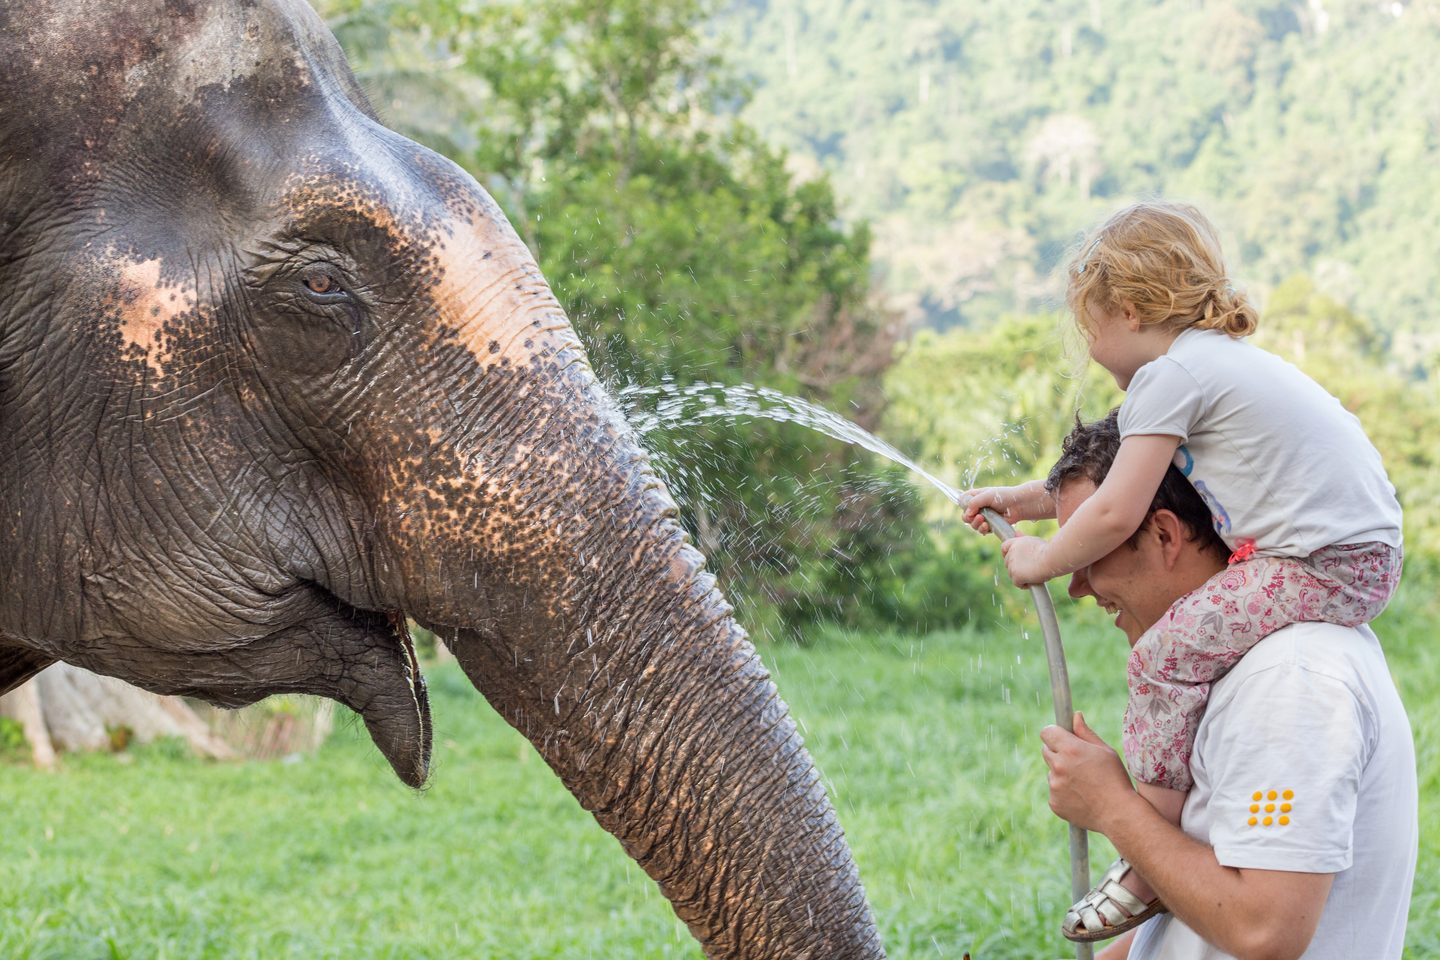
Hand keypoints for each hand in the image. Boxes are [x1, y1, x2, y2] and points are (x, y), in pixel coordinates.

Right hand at [961, 485, 1018, 533]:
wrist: (1018, 505)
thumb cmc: (1004, 496)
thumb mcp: (987, 495)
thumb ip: (974, 502)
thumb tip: (967, 513)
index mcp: (975, 497)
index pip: (962, 501)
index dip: (963, 506)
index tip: (969, 508)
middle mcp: (978, 507)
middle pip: (965, 516)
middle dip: (969, 518)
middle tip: (978, 517)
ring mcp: (983, 517)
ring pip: (972, 525)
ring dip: (976, 524)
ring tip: (984, 522)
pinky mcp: (989, 525)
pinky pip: (981, 530)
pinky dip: (983, 529)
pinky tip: (987, 526)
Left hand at [999, 534, 1051, 586]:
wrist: (1052, 558)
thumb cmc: (1048, 550)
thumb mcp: (1035, 541)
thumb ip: (1024, 539)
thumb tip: (1017, 532)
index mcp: (1016, 542)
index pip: (1004, 547)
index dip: (1007, 554)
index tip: (1013, 559)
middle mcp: (1011, 552)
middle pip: (1007, 563)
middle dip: (1016, 567)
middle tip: (1029, 569)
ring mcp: (1012, 564)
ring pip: (1012, 574)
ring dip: (1021, 576)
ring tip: (1034, 574)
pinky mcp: (1016, 575)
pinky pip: (1017, 583)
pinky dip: (1024, 584)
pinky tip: (1033, 582)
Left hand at [1040, 712, 1137, 833]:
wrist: (1119, 814)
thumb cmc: (1115, 779)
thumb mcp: (1105, 751)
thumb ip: (1085, 732)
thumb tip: (1075, 715)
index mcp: (1070, 749)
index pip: (1046, 732)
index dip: (1054, 733)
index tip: (1060, 736)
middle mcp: (1058, 766)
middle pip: (1046, 751)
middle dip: (1058, 752)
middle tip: (1077, 761)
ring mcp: (1054, 785)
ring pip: (1051, 772)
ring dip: (1061, 774)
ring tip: (1084, 783)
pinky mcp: (1054, 802)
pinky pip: (1054, 791)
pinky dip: (1063, 792)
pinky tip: (1081, 796)